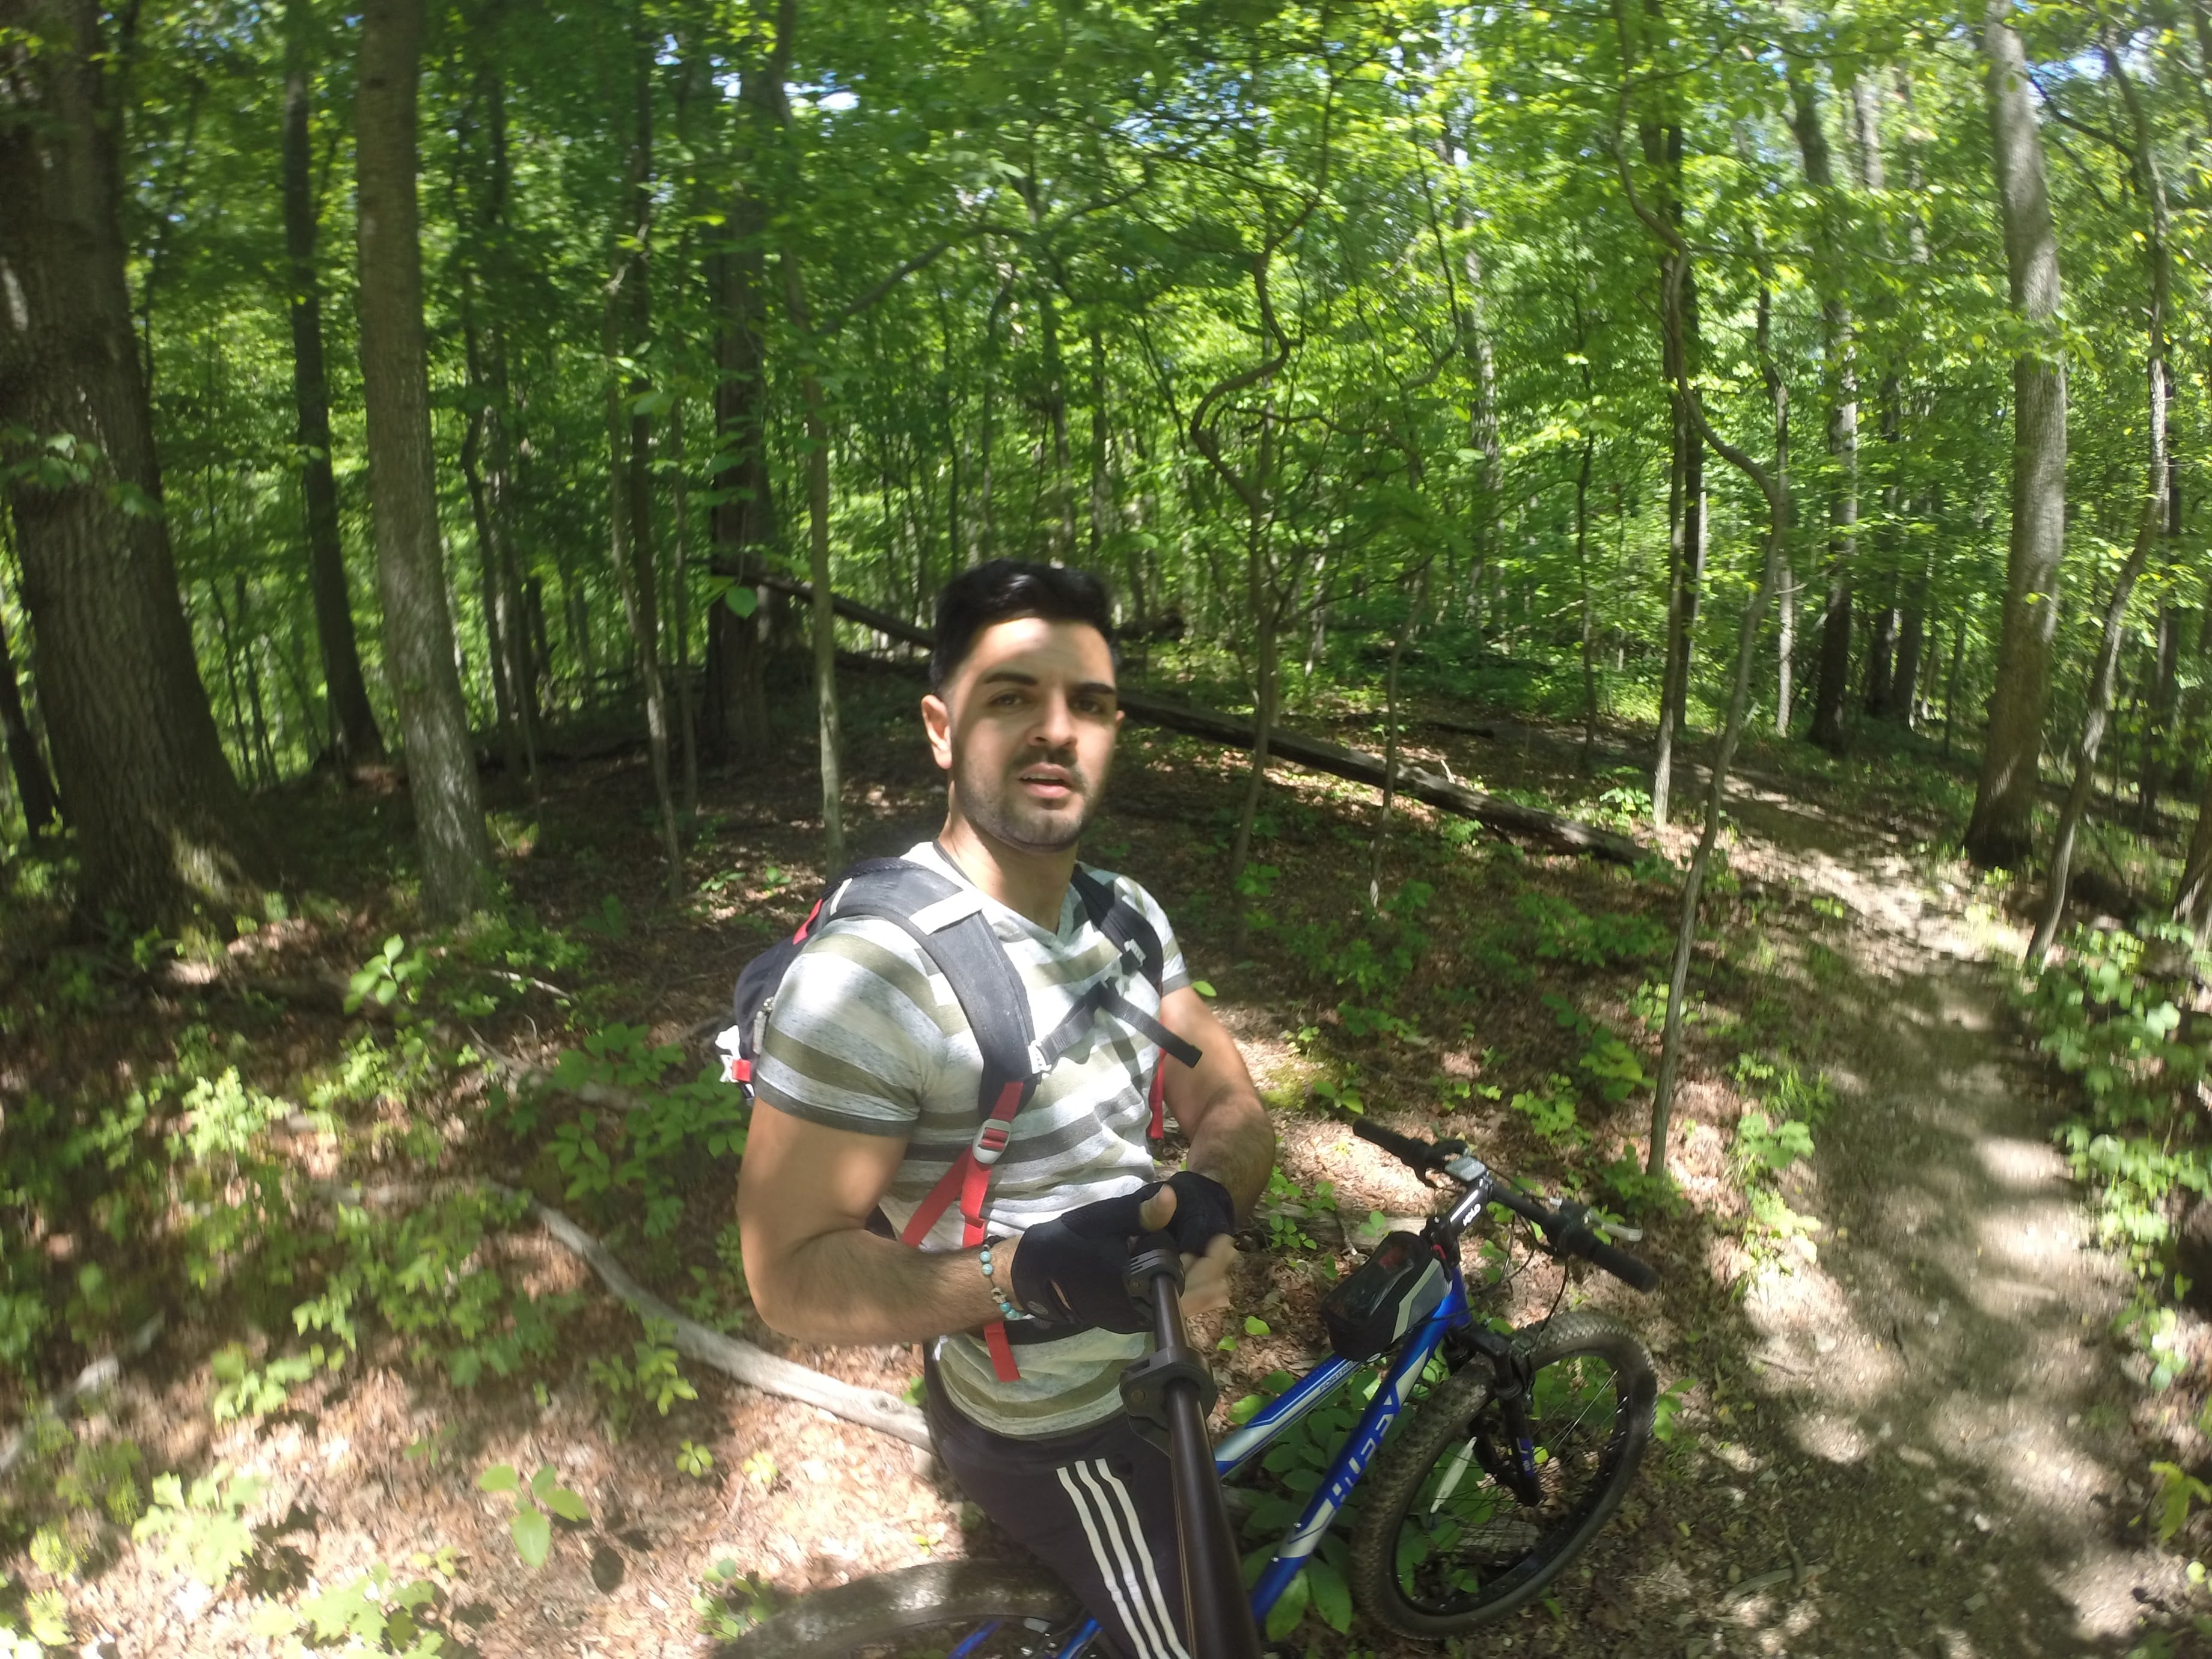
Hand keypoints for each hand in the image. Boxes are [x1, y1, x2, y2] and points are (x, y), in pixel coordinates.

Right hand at [1006, 1183, 1238, 1331]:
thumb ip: (1140, 1213)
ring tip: (1217, 1253)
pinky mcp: (1131, 1318)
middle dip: (1213, 1272)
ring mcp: (1134, 1320)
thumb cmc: (1068, 1244)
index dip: (1209, 1264)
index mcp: (1132, 1287)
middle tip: (1227, 1245)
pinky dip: (1187, 1289)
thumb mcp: (1103, 1221)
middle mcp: (1137, 1312)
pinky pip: (1168, 1307)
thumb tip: (1172, 1197)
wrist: (1034, 1275)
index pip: (1184, 1284)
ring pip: (1181, 1306)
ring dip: (1203, 1281)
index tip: (1224, 1240)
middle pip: (1190, 1300)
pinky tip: (1195, 1268)